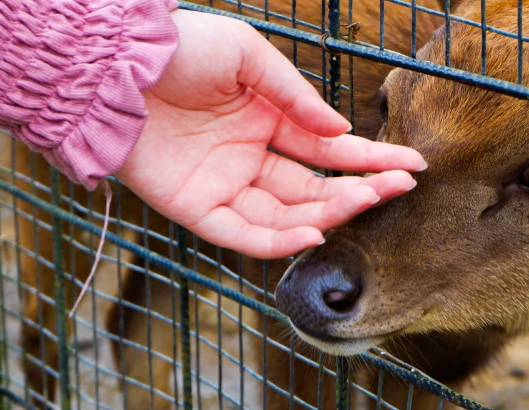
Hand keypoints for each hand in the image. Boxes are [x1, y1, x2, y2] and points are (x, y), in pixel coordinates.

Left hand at [116, 9, 426, 258]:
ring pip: (285, 216)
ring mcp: (224, 186)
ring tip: (365, 203)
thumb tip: (340, 133)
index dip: (370, 159)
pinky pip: (242, 234)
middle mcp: (250, 158)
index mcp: (267, 121)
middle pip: (313, 188)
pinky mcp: (196, 209)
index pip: (328, 150)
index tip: (412, 166)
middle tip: (398, 187)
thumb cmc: (180, 50)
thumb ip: (294, 96)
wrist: (115, 66)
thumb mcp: (247, 56)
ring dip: (326, 214)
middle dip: (358, 190)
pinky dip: (277, 241)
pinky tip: (312, 233)